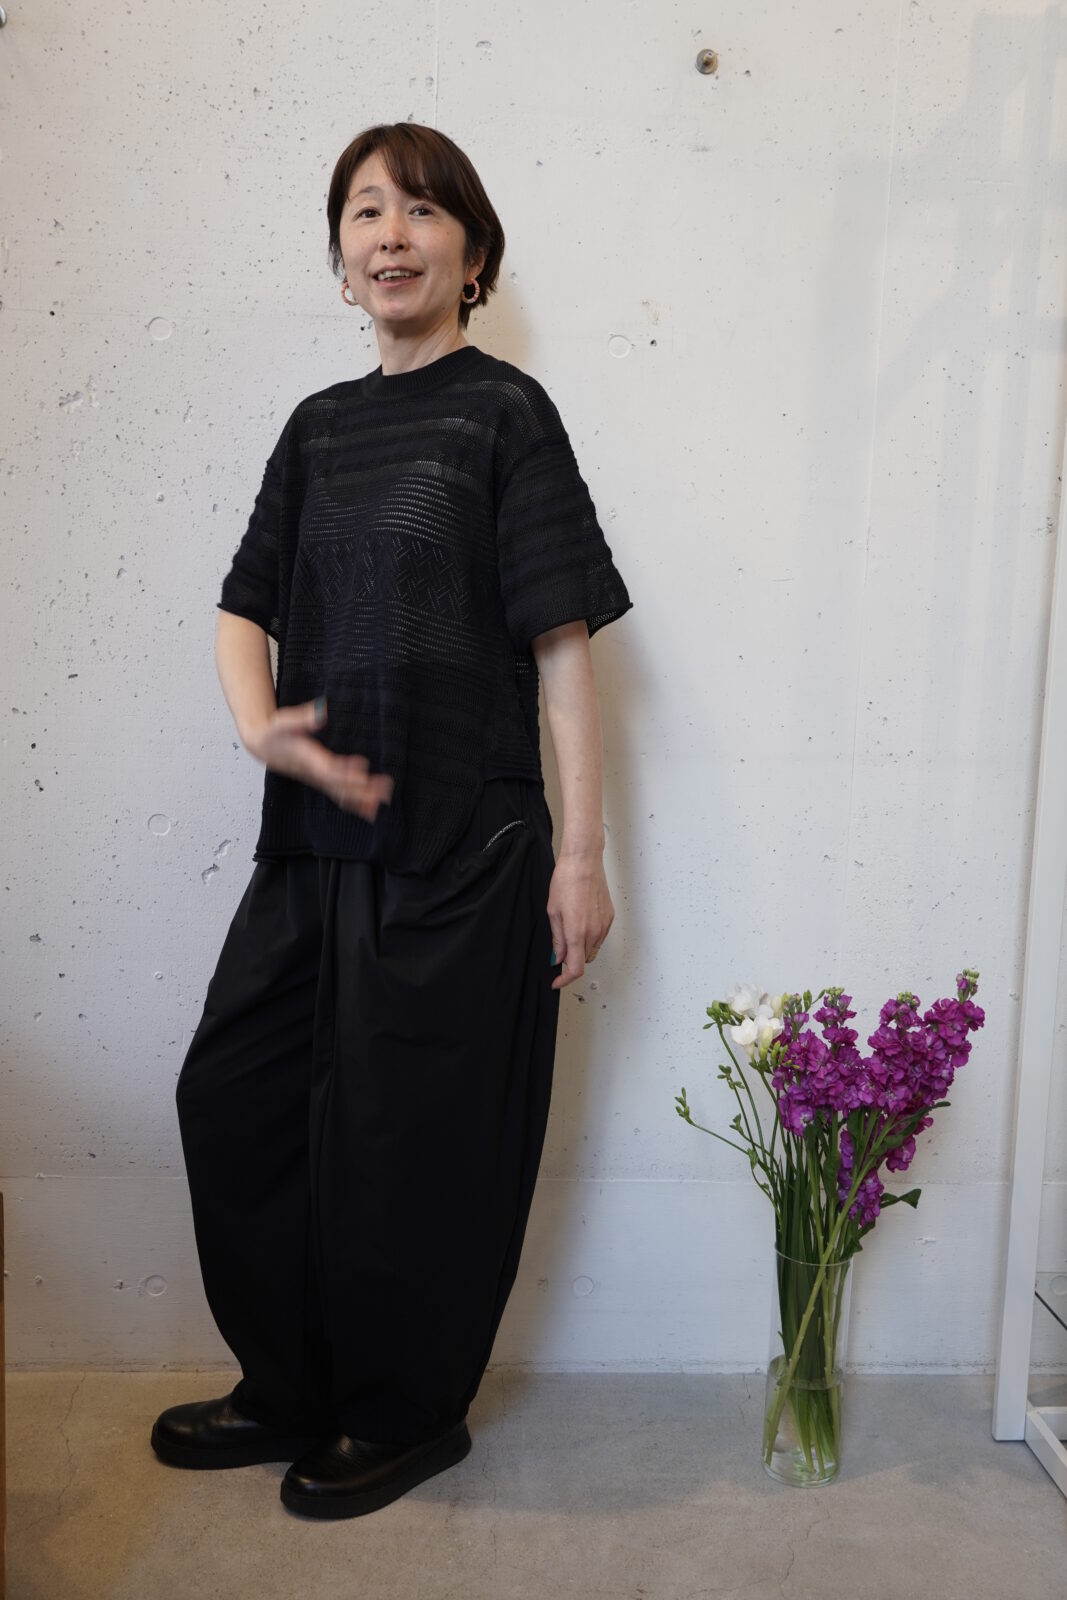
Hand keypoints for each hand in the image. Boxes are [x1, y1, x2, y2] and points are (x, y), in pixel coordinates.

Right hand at [243, 697, 394, 822]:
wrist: (263, 746)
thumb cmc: (274, 732)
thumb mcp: (284, 721)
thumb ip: (302, 717)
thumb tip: (322, 710)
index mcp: (306, 758)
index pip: (327, 769)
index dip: (344, 772)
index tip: (362, 772)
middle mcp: (313, 773)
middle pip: (339, 785)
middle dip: (361, 790)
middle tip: (383, 791)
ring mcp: (317, 779)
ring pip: (340, 793)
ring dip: (362, 798)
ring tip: (384, 799)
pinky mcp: (321, 781)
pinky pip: (339, 795)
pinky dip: (355, 803)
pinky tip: (372, 809)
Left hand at [547, 847, 614, 990]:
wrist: (584, 861)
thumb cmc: (566, 880)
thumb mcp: (553, 912)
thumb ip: (557, 939)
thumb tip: (558, 957)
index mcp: (577, 932)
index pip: (575, 969)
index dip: (565, 980)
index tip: (556, 981)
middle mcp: (594, 932)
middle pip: (583, 960)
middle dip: (571, 960)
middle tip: (559, 949)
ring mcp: (604, 925)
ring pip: (592, 950)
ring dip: (581, 949)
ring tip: (569, 929)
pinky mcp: (610, 918)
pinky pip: (600, 937)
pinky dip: (590, 938)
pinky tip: (581, 922)